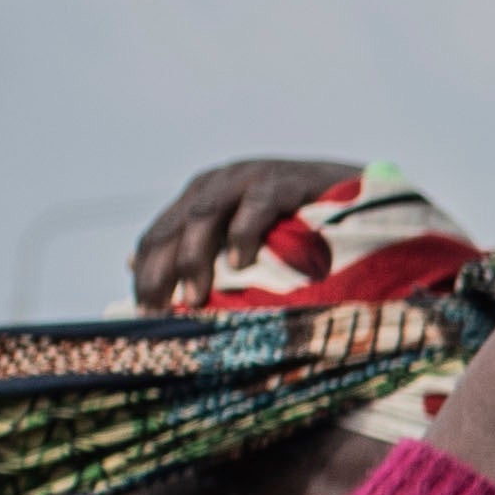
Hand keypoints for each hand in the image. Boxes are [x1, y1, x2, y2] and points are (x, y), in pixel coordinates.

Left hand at [134, 159, 366, 309]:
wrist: (362, 197)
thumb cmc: (300, 229)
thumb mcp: (241, 242)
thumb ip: (196, 254)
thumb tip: (132, 265)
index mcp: (200, 199)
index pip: (156, 237)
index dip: (146, 276)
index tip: (144, 317)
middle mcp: (218, 183)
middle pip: (172, 228)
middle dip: (161, 273)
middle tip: (160, 314)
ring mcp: (250, 177)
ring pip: (204, 216)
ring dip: (195, 260)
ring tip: (196, 298)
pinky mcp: (285, 179)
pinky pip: (255, 206)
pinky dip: (243, 234)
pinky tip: (241, 264)